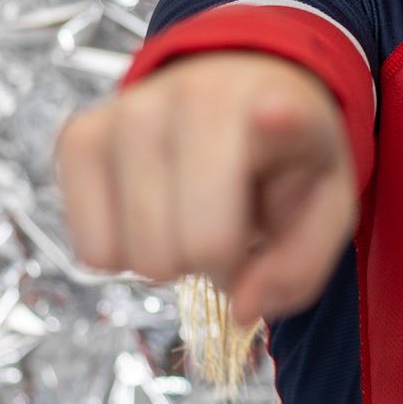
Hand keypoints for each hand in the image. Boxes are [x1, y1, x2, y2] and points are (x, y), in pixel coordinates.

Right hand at [56, 51, 357, 322]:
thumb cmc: (283, 158)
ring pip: (137, 256)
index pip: (274, 116)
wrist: (232, 94)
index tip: (273, 114)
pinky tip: (151, 211)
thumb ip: (299, 268)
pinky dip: (125, 253)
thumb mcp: (324, 210)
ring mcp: (127, 112)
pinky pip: (92, 252)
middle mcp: (194, 95)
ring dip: (170, 257)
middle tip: (231, 222)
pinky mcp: (78, 138)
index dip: (276, 122)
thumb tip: (241, 309)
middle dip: (216, 261)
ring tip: (194, 209)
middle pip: (192, 247)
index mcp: (277, 103)